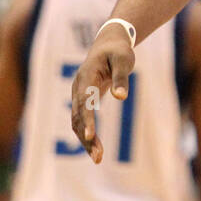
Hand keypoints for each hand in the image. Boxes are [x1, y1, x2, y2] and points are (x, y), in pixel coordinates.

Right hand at [70, 23, 134, 162]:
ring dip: (85, 140)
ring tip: (98, 158)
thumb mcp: (124, 60)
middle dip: (86, 137)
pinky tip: (96, 148)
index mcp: (87, 76)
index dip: (86, 119)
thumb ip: (121, 78)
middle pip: (77, 116)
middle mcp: (78, 87)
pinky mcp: (83, 100)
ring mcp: (78, 94)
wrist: (109, 43)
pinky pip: (81, 120)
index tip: (90, 135)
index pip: (84, 101)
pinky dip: (87, 134)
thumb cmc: (119, 51)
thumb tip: (121, 97)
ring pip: (76, 121)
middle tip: (98, 157)